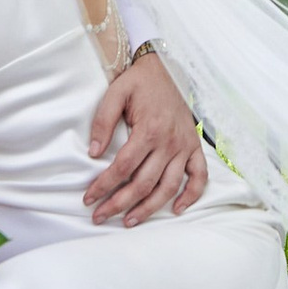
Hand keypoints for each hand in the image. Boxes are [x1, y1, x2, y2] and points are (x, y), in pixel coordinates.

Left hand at [85, 48, 208, 225]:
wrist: (166, 67)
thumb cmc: (138, 82)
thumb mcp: (115, 93)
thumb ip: (102, 121)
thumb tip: (93, 152)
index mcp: (148, 129)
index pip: (122, 167)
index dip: (103, 186)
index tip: (88, 198)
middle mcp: (169, 142)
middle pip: (143, 183)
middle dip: (119, 204)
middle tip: (100, 217)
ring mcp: (184, 146)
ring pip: (168, 187)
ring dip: (149, 208)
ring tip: (129, 221)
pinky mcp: (194, 146)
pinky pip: (199, 176)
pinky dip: (191, 195)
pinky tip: (177, 209)